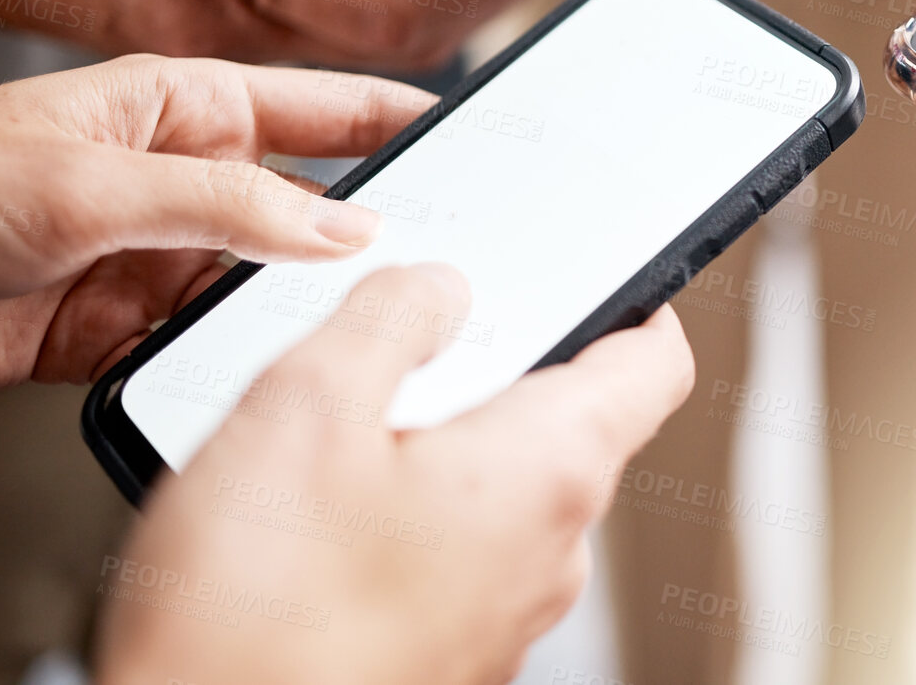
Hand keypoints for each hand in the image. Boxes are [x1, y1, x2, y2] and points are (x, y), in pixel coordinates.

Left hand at [0, 55, 430, 394]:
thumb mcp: (93, 181)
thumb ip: (228, 204)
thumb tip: (343, 227)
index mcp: (176, 106)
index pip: (316, 104)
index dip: (394, 113)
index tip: (470, 128)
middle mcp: (179, 179)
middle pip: (307, 203)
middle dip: (371, 229)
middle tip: (445, 252)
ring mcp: (155, 256)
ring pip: (268, 282)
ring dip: (305, 306)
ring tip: (363, 323)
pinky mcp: (125, 329)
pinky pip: (214, 344)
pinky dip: (245, 360)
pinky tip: (272, 369)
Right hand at [98, 266, 693, 684]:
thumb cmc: (260, 621)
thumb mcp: (309, 410)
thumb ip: (389, 320)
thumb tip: (435, 287)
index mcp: (550, 471)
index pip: (655, 363)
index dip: (634, 298)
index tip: (594, 268)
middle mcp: (551, 551)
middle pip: (570, 419)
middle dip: (498, 365)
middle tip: (412, 335)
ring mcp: (505, 612)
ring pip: (503, 487)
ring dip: (442, 441)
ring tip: (343, 426)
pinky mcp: (451, 651)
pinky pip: (459, 549)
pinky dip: (413, 510)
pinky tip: (325, 510)